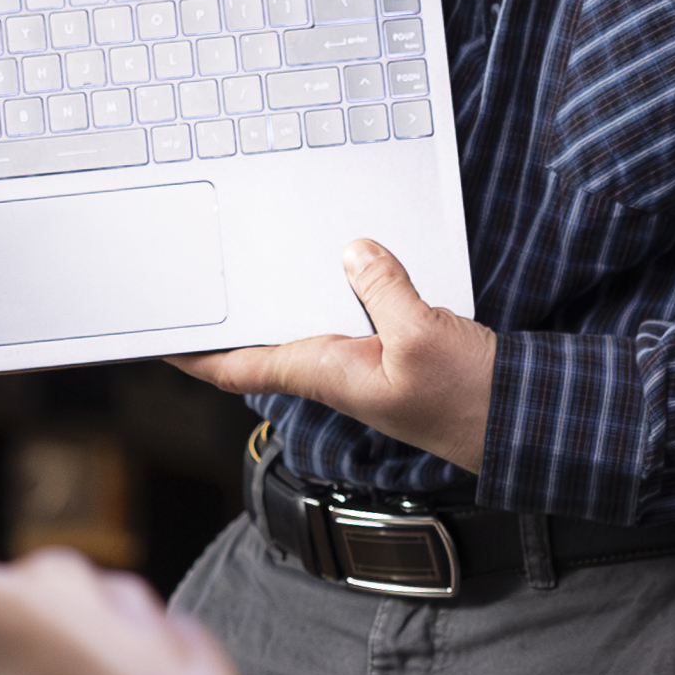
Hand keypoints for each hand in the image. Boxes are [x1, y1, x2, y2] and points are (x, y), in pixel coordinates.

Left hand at [173, 241, 495, 472]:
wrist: (520, 422)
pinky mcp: (391, 352)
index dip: (192, 354)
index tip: (155, 338)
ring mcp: (363, 364)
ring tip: (253, 263)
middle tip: (195, 282)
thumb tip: (352, 252)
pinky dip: (338, 290)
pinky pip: (350, 314)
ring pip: (307, 324)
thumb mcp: (424, 336)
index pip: (239, 365)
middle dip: (230, 317)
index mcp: (327, 372)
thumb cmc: (470, 400)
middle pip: (266, 342)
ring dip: (282, 300)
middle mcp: (336, 370)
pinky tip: (343, 263)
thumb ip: (383, 290)